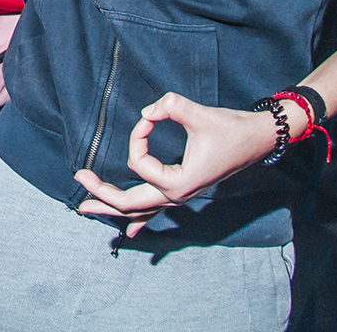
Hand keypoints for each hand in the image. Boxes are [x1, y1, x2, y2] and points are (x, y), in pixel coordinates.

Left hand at [72, 94, 283, 235]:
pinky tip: (129, 231)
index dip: (138, 135)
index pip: (138, 163)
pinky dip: (139, 218)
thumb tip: (148, 112)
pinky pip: (155, 210)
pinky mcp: (183, 191)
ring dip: (111, 209)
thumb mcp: (200, 114)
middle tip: (78, 179)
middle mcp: (177, 195)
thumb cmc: (232, 128)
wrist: (258, 138)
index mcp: (179, 183)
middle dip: (101, 194)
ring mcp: (180, 197)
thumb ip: (170, 106)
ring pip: (139, 210)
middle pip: (129, 203)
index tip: (152, 117)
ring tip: (84, 210)